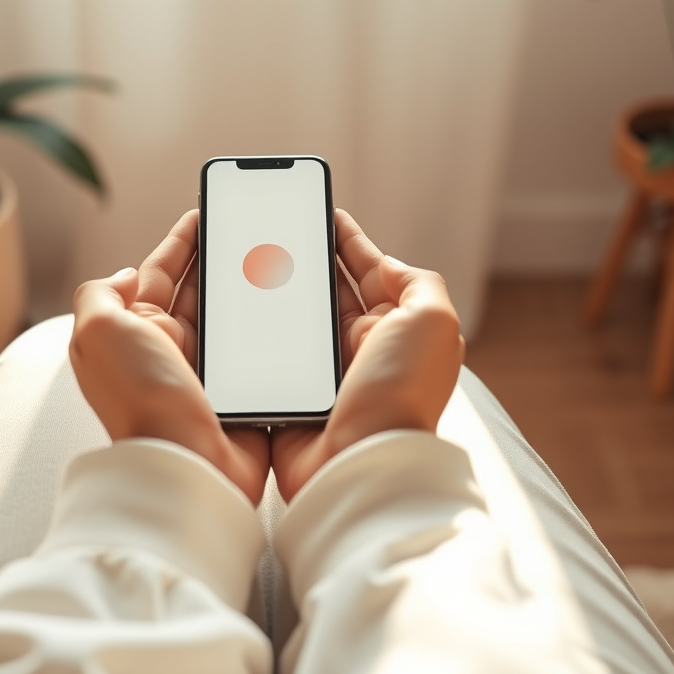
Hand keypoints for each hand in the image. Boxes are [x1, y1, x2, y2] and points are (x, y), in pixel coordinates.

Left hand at [70, 210, 269, 504]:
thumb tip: (124, 275)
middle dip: (220, 257)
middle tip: (248, 228)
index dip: (182, 241)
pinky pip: (254, 350)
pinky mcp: (235, 393)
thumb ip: (99, 292)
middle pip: (198, 290)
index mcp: (132, 331)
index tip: (206, 212)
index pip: (159, 272)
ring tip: (273, 259)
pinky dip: (269, 329)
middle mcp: (166, 350)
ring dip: (246, 290)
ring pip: (228, 317)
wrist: (184, 464)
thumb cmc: (140, 399)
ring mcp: (203, 372)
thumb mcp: (96, 331)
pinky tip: (286, 309)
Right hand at [271, 209, 463, 501]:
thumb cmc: (401, 392)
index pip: (368, 272)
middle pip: (329, 292)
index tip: (322, 213)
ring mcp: (325, 375)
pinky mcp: (293, 398)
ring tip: (252, 262)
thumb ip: (417, 282)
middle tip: (279, 231)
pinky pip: (270, 357)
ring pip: (298, 321)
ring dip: (278, 294)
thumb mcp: (434, 321)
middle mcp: (361, 350)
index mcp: (394, 329)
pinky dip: (256, 336)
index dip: (346, 241)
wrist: (362, 460)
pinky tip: (238, 313)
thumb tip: (386, 264)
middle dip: (307, 260)